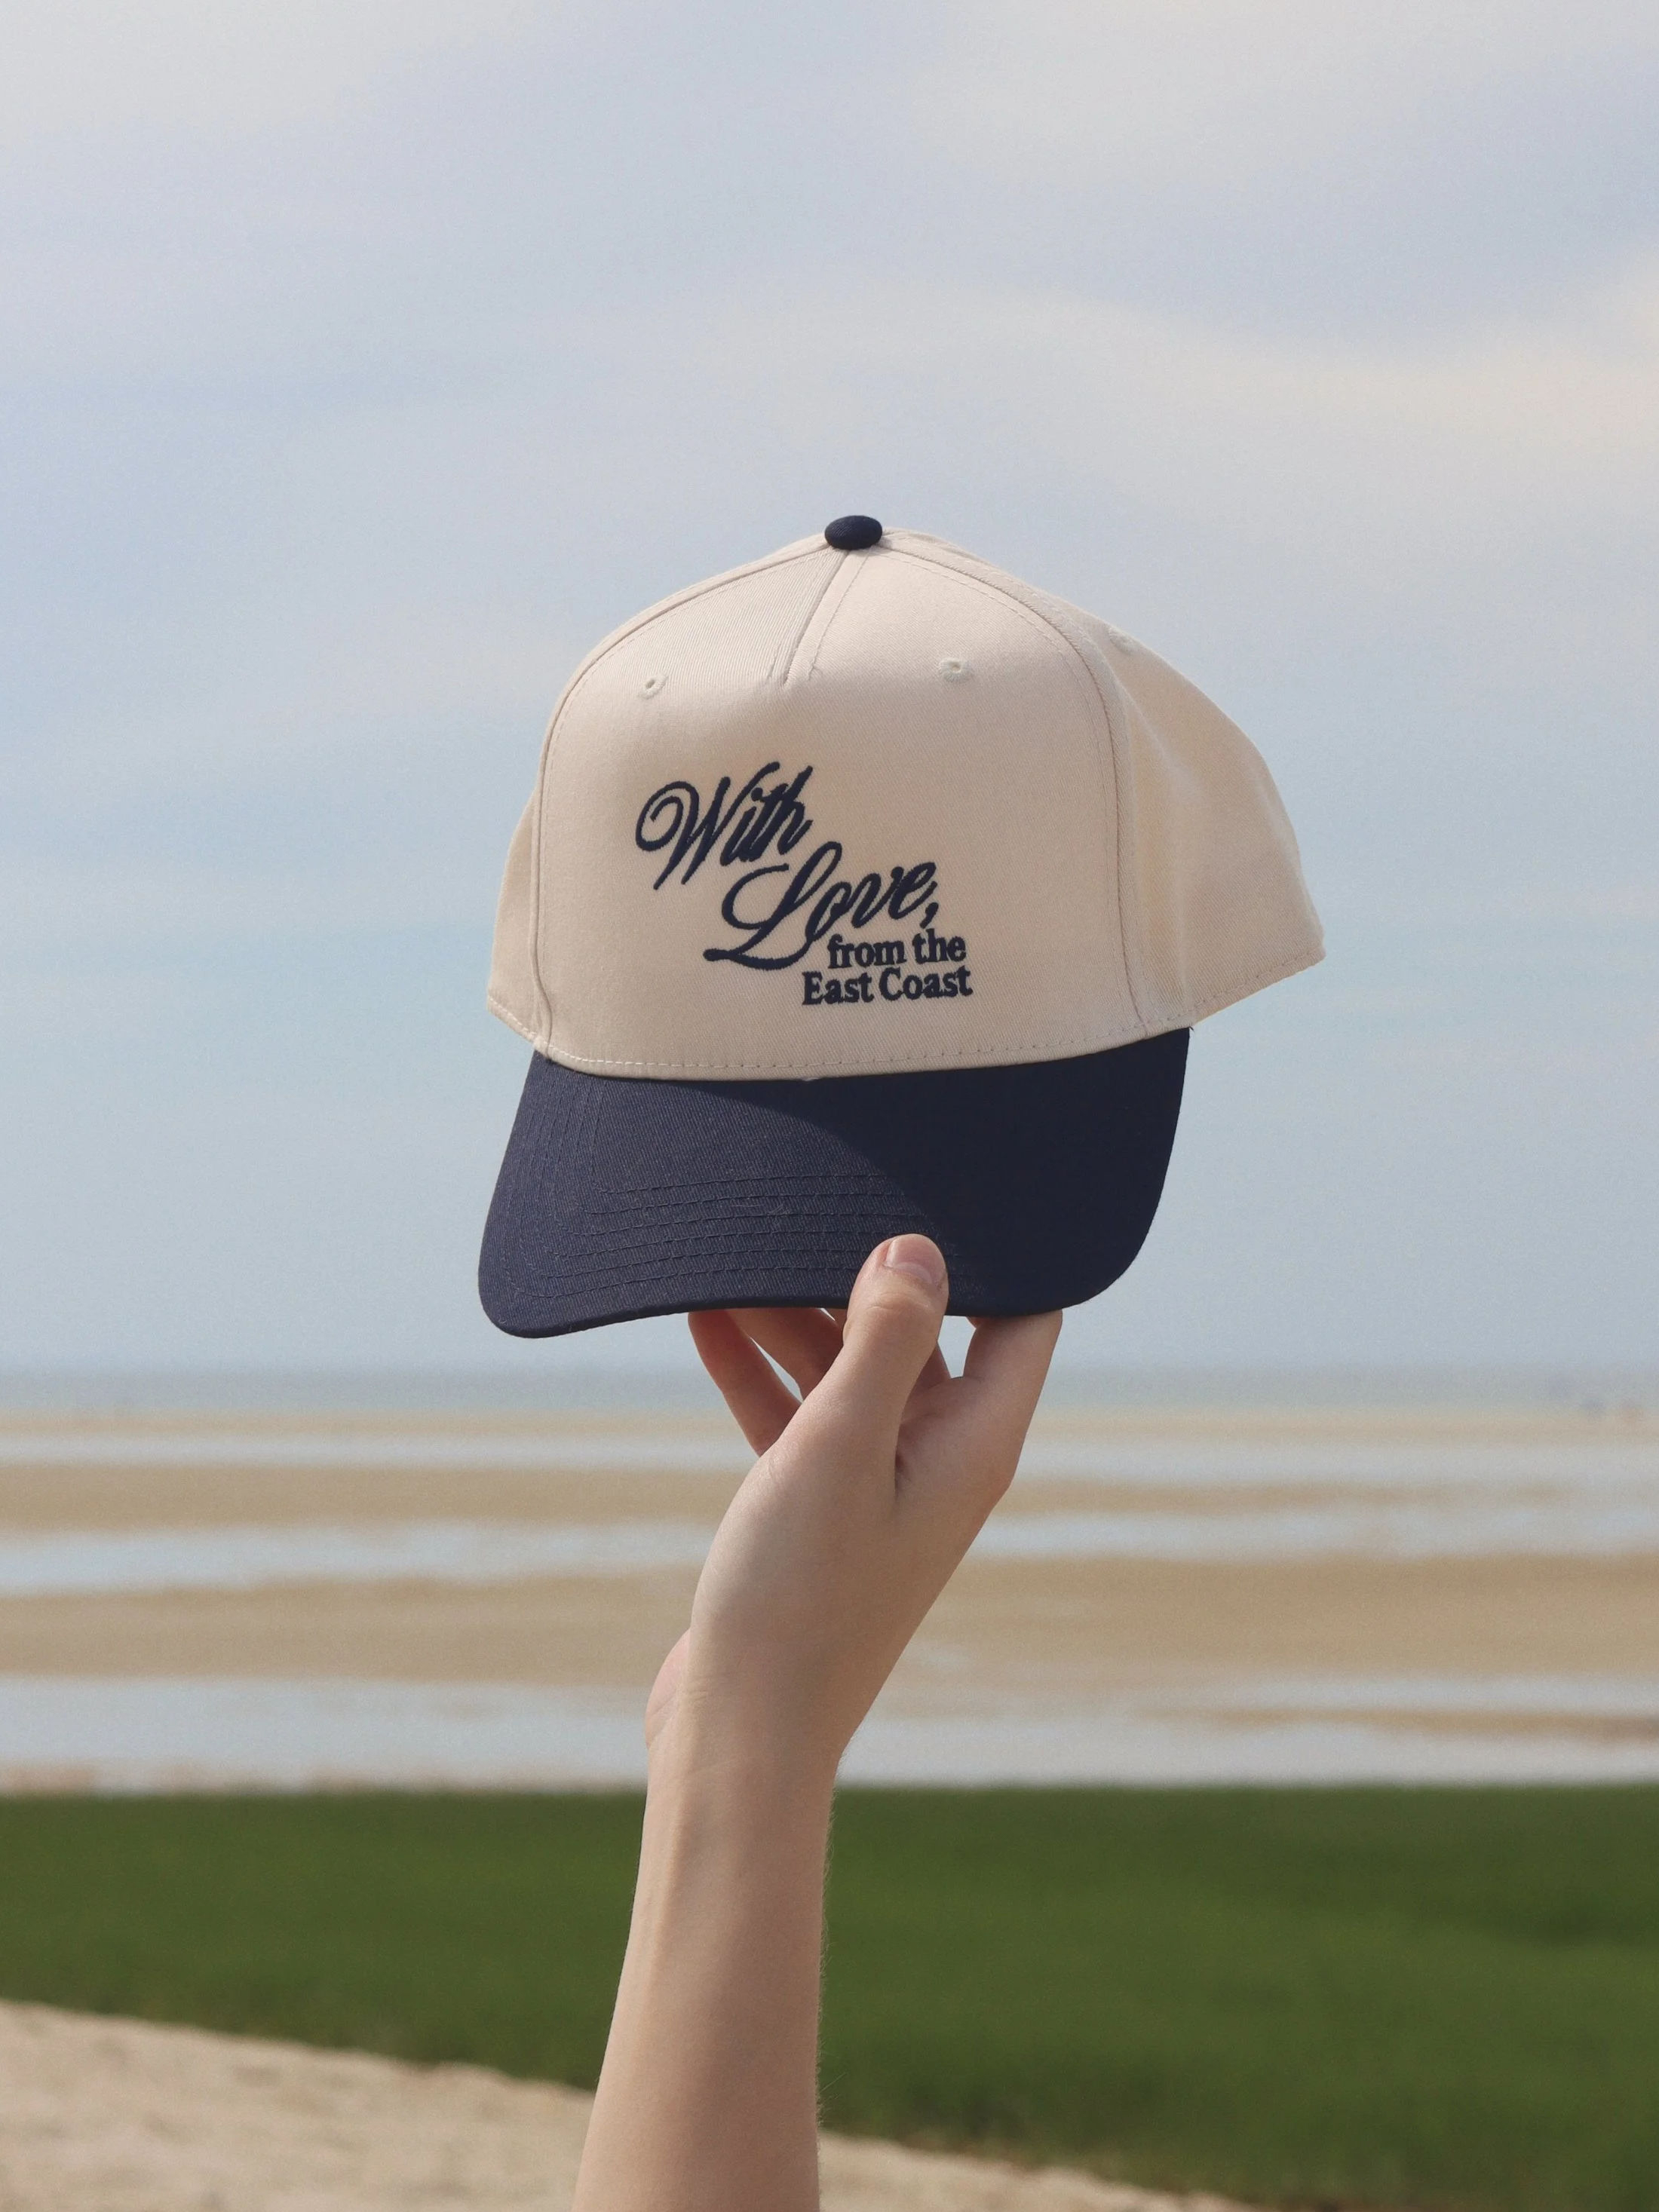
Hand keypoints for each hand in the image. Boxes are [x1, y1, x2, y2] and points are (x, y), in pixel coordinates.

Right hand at [648, 1235, 1061, 1786]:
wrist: (739, 1733)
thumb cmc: (798, 1598)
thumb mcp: (840, 1446)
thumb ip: (886, 1340)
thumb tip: (920, 1246)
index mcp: (973, 1443)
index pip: (1022, 1317)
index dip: (1001, 1248)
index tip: (947, 1179)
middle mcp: (939, 1460)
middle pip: (924, 1331)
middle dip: (866, 1268)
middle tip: (813, 1195)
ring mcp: (878, 1488)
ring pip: (849, 1369)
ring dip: (796, 1315)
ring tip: (735, 1246)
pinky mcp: (819, 1513)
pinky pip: (799, 1416)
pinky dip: (760, 1371)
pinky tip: (704, 1319)